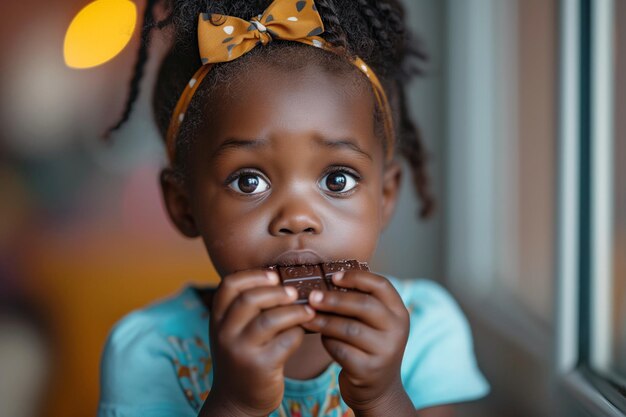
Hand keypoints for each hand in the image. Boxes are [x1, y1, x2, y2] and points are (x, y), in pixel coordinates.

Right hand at [202, 269, 314, 416]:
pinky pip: (286, 340)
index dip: (253, 276)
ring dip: (294, 311)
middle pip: (250, 299)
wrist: (236, 402)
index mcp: (217, 319)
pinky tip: (302, 332)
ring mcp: (240, 351)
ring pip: (270, 319)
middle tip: (295, 292)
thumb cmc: (242, 358)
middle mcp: (224, 334)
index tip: (273, 275)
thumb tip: (281, 280)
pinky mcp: (260, 367)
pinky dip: (298, 332)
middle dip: (277, 292)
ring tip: (307, 311)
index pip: (229, 285)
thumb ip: (246, 310)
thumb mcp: (232, 332)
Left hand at [301, 271, 409, 413]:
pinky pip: (341, 349)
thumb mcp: (375, 324)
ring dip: (325, 321)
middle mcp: (397, 331)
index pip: (381, 285)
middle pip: (364, 305)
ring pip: (349, 328)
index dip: (357, 277)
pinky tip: (322, 338)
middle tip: (312, 297)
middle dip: (334, 299)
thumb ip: (360, 303)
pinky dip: (327, 341)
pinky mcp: (369, 370)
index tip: (334, 276)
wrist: (379, 389)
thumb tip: (325, 283)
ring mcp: (385, 352)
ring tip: (308, 317)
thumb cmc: (369, 346)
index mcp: (399, 313)